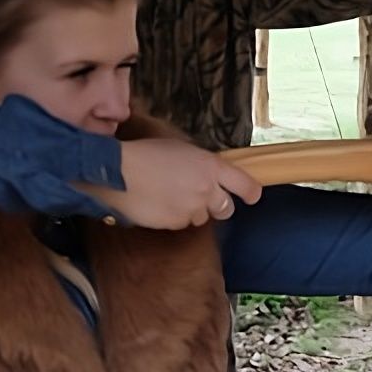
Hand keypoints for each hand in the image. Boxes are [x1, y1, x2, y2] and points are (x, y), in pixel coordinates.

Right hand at [80, 139, 262, 229]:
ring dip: (192, 209)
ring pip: (202, 217)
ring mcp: (192, 209)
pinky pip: (181, 223)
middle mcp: (207, 189)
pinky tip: (158, 203)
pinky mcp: (176, 223)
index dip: (250, 192)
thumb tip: (209, 173)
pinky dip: (174, 216)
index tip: (252, 196)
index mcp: (211, 166)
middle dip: (219, 204)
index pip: (244, 184)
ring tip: (169, 194)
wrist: (119, 172)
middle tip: (203, 196)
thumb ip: (201, 164)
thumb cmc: (145, 154)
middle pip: (226, 207)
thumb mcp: (180, 148)